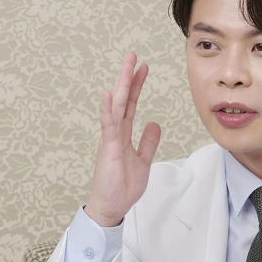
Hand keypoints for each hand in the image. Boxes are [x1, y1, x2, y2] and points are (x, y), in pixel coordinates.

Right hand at [85, 51, 160, 226]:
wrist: (112, 206)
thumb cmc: (122, 186)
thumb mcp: (143, 161)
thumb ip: (148, 142)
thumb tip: (154, 124)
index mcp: (123, 135)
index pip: (131, 105)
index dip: (137, 86)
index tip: (143, 68)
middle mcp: (115, 133)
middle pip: (123, 100)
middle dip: (128, 77)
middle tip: (133, 55)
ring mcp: (109, 139)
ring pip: (116, 107)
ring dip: (121, 86)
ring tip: (126, 66)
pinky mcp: (106, 149)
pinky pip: (108, 126)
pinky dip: (108, 110)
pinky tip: (109, 94)